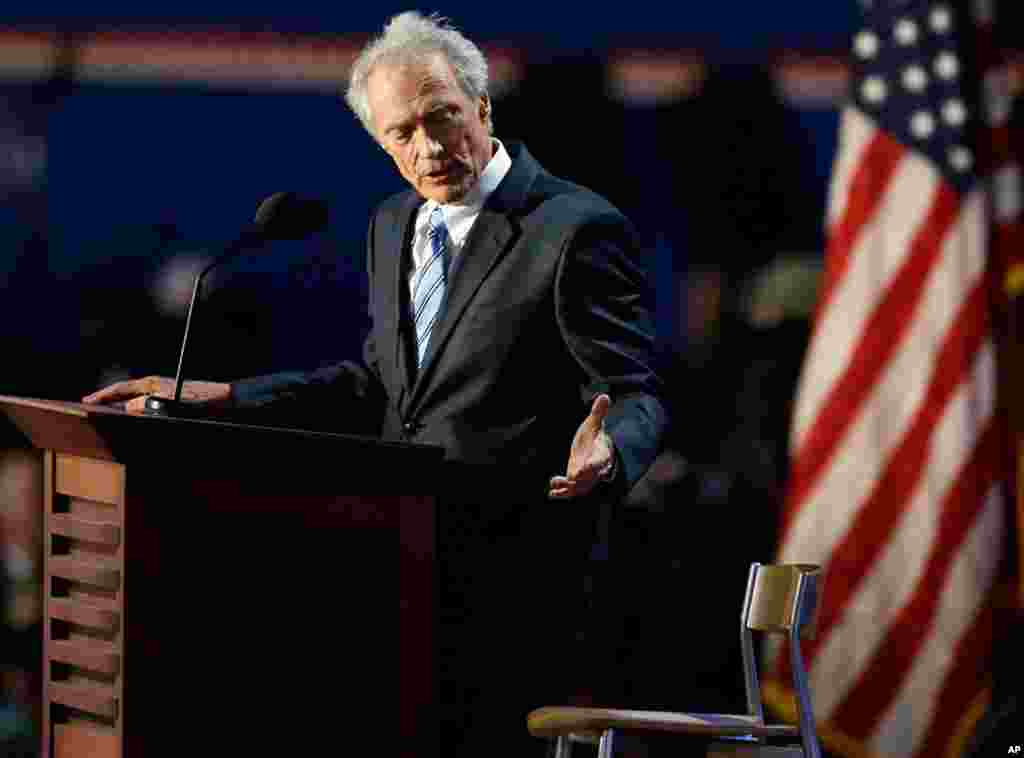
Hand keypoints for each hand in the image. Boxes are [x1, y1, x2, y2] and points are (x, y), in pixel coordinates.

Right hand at [81, 376, 231, 413]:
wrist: (225, 399)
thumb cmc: (200, 400)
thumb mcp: (172, 404)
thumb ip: (148, 405)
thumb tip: (127, 407)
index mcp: (152, 383)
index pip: (120, 388)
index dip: (103, 395)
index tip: (86, 402)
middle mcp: (155, 387)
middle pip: (124, 393)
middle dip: (107, 401)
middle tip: (89, 409)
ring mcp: (162, 394)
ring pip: (134, 401)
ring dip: (120, 408)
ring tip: (105, 416)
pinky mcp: (170, 403)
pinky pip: (146, 408)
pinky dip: (135, 413)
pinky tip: (132, 422)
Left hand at [549, 393, 614, 499]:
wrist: (594, 450)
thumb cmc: (594, 436)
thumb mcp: (594, 424)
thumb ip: (598, 413)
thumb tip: (604, 397)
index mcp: (601, 454)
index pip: (599, 461)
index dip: (593, 465)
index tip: (585, 468)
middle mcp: (596, 469)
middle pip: (590, 477)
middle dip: (581, 479)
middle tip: (571, 478)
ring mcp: (586, 478)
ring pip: (580, 487)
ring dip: (568, 488)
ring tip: (556, 483)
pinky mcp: (576, 482)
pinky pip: (571, 490)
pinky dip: (562, 492)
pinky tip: (551, 492)